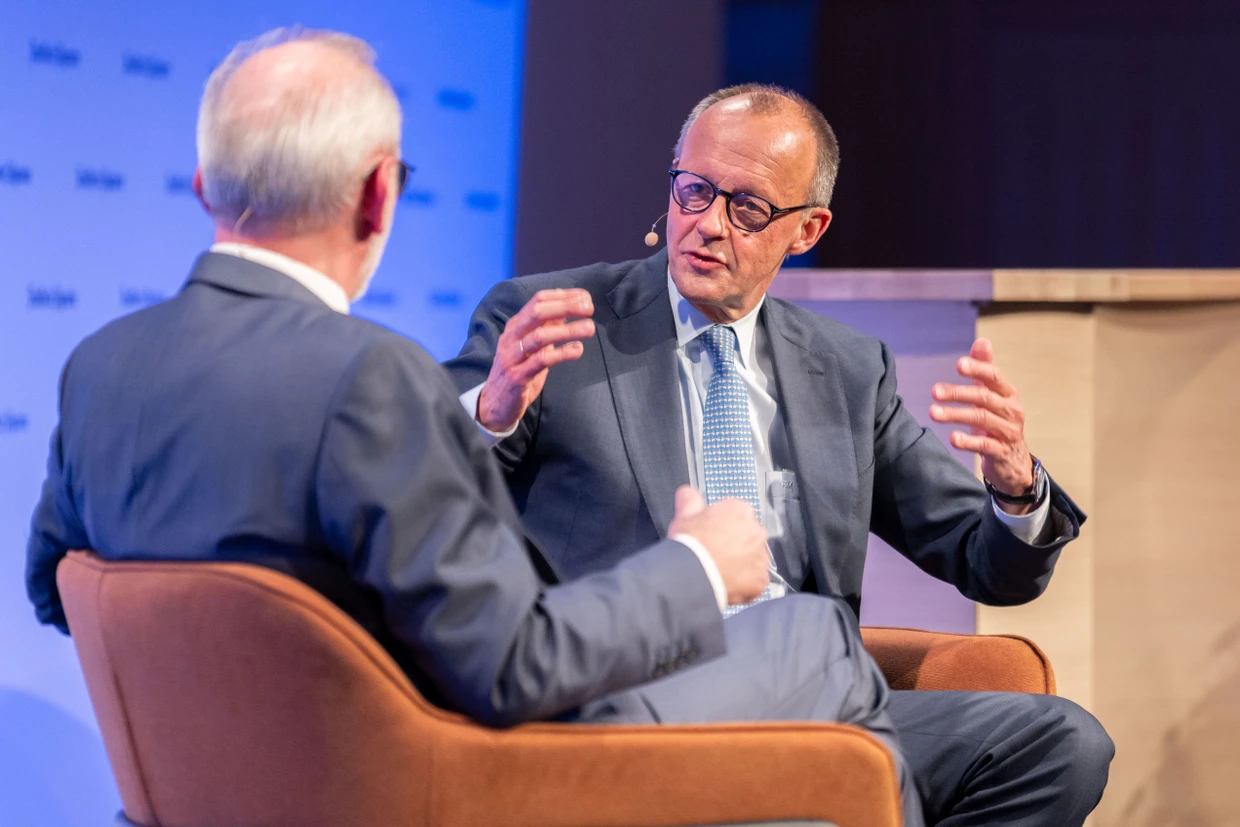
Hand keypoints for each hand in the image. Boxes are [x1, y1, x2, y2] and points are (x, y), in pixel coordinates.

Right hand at [476, 289, 594, 432]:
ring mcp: (512, 356)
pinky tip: (577, 350)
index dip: (563, 296)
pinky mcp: (517, 377)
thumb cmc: (517, 371)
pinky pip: (541, 361)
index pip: (538, 300)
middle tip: (589, 308)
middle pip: (537, 312)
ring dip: (567, 330)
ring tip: (589, 328)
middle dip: (565, 306)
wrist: (494, 405)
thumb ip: (547, 328)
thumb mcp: (532, 346)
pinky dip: (562, 353)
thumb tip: (569, 309)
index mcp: (516, 326)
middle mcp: (511, 337)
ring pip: (539, 336)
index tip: (585, 297)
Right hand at [668, 486, 768, 604]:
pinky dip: (744, 582)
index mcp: (740, 510)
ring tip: (720, 569)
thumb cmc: (691, 545)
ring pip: (753, 557)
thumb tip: (688, 493)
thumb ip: (689, 499)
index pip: (736, 514)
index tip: (713, 533)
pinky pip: (755, 579)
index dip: (722, 524)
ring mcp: (761, 556)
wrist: (694, 575)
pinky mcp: (761, 578)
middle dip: (735, 543)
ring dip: (742, 562)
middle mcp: (756, 531)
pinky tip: (727, 581)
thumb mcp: (684, 515)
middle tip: (716, 552)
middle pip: (748, 535)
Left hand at [929, 338, 1034, 513]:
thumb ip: (985, 370)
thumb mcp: (993, 396)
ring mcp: (1008, 431)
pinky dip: (968, 441)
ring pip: (982, 419)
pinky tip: (952, 438)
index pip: (994, 376)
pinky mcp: (1001, 452)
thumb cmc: (998, 422)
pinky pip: (984, 445)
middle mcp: (1011, 410)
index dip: (978, 369)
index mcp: (1007, 394)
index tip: (958, 364)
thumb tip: (982, 341)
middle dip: (958, 393)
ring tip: (933, 412)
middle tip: (934, 391)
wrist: (1013, 462)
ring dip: (955, 415)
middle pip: (984, 397)